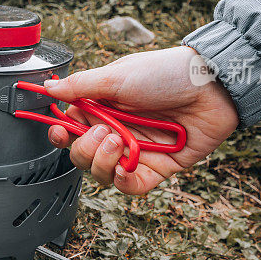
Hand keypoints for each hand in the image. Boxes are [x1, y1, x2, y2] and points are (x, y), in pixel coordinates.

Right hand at [44, 46, 238, 194]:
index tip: (60, 132)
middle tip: (101, 133)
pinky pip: (132, 186)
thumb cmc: (166, 73)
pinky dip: (123, 182)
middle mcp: (116, 130)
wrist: (211, 85)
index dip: (62, 135)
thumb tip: (49, 89)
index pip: (72, 128)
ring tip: (117, 141)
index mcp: (103, 107)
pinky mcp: (158, 167)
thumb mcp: (117, 76)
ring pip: (104, 174)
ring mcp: (136, 151)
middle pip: (84, 155)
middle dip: (84, 149)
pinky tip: (124, 168)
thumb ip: (80, 86)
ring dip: (103, 162)